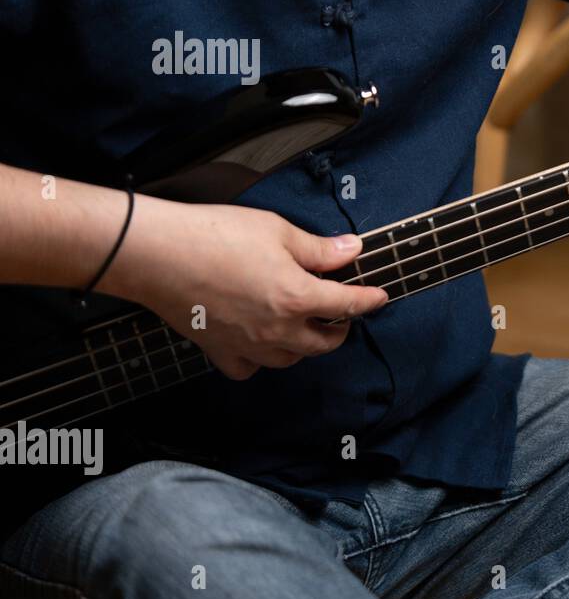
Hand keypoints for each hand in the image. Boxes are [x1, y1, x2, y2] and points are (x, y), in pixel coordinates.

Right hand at [103, 197, 387, 379]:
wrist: (157, 255)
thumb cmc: (215, 236)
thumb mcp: (277, 230)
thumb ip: (318, 248)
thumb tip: (351, 250)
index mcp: (298, 297)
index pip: (347, 304)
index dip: (369, 300)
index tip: (380, 297)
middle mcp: (278, 329)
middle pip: (323, 343)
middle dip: (339, 329)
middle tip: (341, 313)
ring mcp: (248, 345)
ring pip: (291, 359)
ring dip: (304, 345)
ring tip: (304, 326)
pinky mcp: (219, 349)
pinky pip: (249, 368)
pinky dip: (260, 361)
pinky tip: (261, 344)